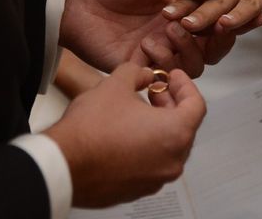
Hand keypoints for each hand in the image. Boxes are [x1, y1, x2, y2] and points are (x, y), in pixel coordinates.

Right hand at [44, 63, 205, 207]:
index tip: (174, 77)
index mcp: (175, 134)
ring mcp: (156, 179)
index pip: (197, 105)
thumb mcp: (115, 84)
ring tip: (137, 109)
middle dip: (171, 104)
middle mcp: (172, 161)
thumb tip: (142, 74)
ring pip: (168, 146)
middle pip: (185, 127)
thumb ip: (136, 73)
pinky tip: (125, 132)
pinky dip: (146, 145)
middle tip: (155, 90)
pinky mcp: (139, 189)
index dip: (186, 85)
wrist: (64, 164)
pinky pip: (151, 163)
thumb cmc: (91, 130)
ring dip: (159, 125)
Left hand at [59, 0, 218, 74]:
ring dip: (188, 49)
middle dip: (212, 40)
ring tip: (169, 29)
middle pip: (210, 50)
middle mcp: (171, 34)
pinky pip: (164, 74)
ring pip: (193, 66)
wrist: (75, 0)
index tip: (220, 13)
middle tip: (199, 25)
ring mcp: (157, 52)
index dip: (221, 21)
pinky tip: (147, 43)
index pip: (212, 23)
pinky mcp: (139, 67)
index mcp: (178, 10)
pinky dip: (163, 61)